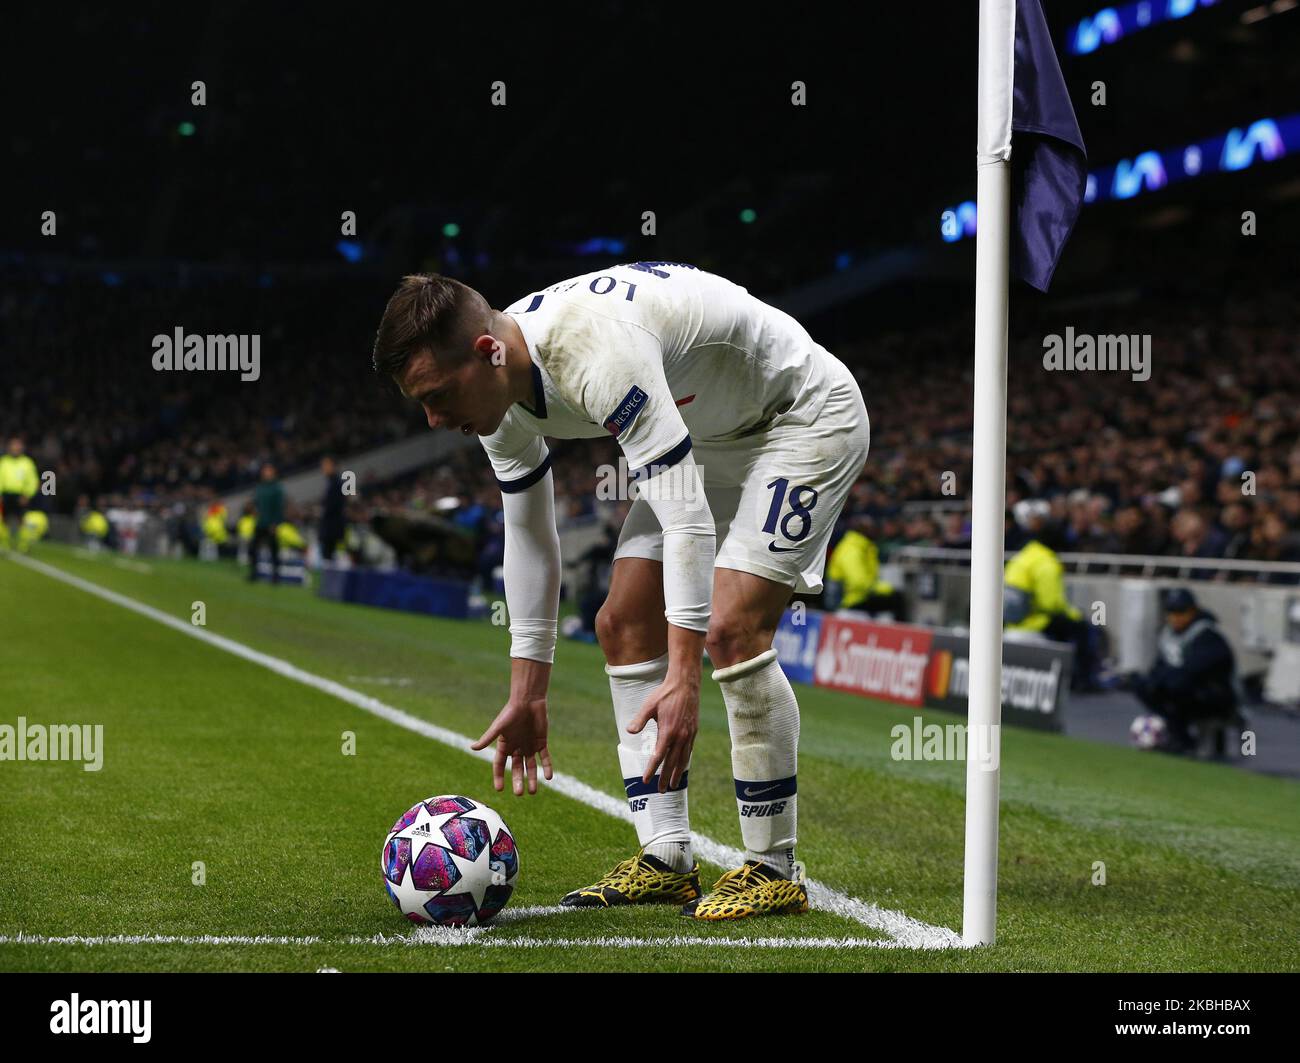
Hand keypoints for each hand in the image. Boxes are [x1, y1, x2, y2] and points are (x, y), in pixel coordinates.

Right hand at [471, 695, 552, 795]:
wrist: (528, 700)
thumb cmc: (511, 712)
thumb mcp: (498, 727)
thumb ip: (488, 738)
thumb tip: (472, 748)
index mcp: (504, 745)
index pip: (499, 765)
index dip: (499, 777)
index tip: (499, 789)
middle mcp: (517, 748)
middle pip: (516, 769)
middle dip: (518, 781)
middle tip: (519, 794)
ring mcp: (529, 746)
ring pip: (531, 766)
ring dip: (532, 778)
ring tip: (533, 791)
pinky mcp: (541, 742)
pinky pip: (545, 758)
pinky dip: (547, 767)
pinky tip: (549, 777)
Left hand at [627, 675, 698, 792]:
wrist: (686, 684)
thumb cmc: (664, 694)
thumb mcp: (649, 705)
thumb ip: (639, 720)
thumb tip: (629, 732)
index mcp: (668, 731)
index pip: (658, 756)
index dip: (651, 770)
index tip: (646, 780)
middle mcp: (680, 736)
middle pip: (672, 763)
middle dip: (666, 778)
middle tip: (661, 790)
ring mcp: (689, 734)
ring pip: (683, 759)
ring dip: (678, 773)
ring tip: (674, 785)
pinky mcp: (694, 731)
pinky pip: (689, 751)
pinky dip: (685, 761)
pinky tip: (681, 766)